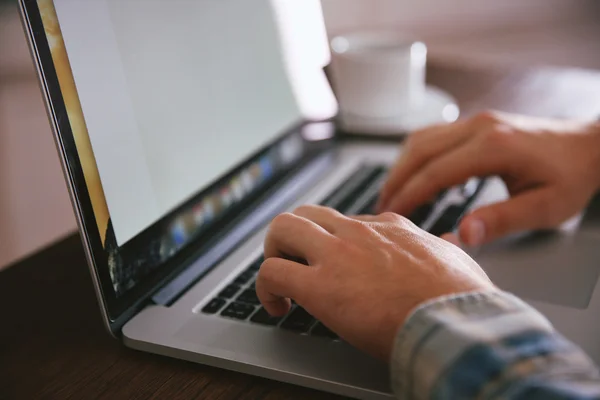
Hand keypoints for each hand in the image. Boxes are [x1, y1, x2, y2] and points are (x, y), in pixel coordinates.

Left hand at [255, 205, 494, 360]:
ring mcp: (336, 255)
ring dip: (273, 253)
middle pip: (307, 214)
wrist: (456, 320)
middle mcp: (358, 233)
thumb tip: (451, 242)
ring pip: (282, 228)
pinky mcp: (319, 286)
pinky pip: (271, 272)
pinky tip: (278, 308)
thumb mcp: (458, 260)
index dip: (334, 243)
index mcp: (389, 228)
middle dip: (292, 238)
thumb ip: (446, 249)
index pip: (346, 221)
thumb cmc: (462, 298)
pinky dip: (265, 289)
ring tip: (281, 282)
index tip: (334, 265)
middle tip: (296, 265)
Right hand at [377, 111, 599, 246]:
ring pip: (422, 138)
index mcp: (494, 147)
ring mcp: (476, 122)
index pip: (435, 171)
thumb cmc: (571, 177)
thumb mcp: (544, 208)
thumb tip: (462, 234)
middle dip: (396, 179)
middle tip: (381, 206)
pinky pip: (433, 135)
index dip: (409, 194)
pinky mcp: (476, 124)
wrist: (591, 146)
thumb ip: (501, 220)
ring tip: (391, 193)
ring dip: (402, 165)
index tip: (392, 214)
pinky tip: (413, 174)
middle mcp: (480, 128)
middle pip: (419, 150)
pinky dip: (416, 155)